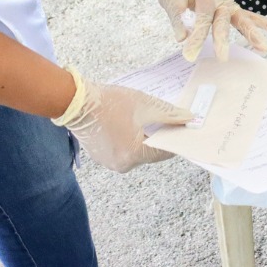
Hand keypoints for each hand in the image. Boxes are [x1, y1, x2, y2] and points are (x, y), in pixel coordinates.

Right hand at [53, 68, 190, 172]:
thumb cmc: (110, 103)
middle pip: (152, 152)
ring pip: (138, 151)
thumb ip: (169, 115)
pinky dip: (130, 139)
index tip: (181, 126)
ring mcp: (111, 162)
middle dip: (159, 135)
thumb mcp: (145, 105)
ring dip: (144, 137)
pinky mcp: (102, 157)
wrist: (76, 102)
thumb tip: (189, 119)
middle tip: (161, 117)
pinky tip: (127, 123)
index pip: (166, 151)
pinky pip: (125, 150)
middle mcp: (123, 164)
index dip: (175, 137)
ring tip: (142, 118)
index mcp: (135, 153)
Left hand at [146, 0, 266, 60]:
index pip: (203, 16)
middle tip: (223, 57)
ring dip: (252, 33)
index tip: (190, 54)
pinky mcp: (230, 8)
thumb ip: (178, 18)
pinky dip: (261, 23)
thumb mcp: (170, 0)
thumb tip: (183, 38)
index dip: (197, 35)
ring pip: (242, 18)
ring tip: (264, 47)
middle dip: (224, 38)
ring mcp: (228, 2)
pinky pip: (247, 16)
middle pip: (224, 19)